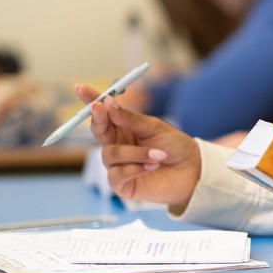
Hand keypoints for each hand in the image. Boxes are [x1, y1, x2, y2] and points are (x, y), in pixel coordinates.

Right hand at [75, 84, 200, 210]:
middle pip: (97, 131)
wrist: (192, 171)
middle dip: (98, 119)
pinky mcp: (121, 185)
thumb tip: (107, 102)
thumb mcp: (155, 127)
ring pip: (110, 154)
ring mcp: (117, 165)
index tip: (80, 88)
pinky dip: (136, 168)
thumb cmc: (174, 147)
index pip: (102, 114)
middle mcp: (117, 145)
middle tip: (101, 109)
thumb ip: (130, 118)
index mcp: (123, 128)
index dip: (90, 101)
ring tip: (159, 155)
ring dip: (136, 153)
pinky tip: (153, 167)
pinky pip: (117, 174)